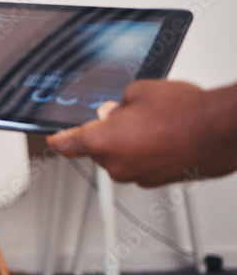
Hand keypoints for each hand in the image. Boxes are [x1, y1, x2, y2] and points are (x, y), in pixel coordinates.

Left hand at [47, 80, 236, 186]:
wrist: (221, 132)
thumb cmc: (184, 113)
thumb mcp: (139, 92)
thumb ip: (117, 104)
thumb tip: (112, 112)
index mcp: (102, 142)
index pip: (67, 144)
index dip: (59, 139)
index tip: (54, 138)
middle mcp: (116, 165)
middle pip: (98, 150)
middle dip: (107, 134)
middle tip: (128, 115)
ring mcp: (139, 177)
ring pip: (122, 158)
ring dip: (130, 144)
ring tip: (155, 124)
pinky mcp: (159, 182)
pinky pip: (143, 165)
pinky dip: (148, 154)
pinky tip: (166, 137)